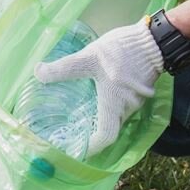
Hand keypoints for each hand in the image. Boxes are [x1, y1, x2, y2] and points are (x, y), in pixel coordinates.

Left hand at [34, 19, 163, 155]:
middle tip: (76, 128)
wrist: (152, 40)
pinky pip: (123, 104)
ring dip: (103, 116)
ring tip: (84, 110)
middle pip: (111, 127)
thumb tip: (38, 73)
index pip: (105, 136)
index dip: (93, 146)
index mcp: (114, 104)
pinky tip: (99, 94)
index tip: (79, 149)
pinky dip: (111, 105)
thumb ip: (64, 68)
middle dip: (95, 131)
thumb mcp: (88, 58)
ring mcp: (136, 100)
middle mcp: (127, 107)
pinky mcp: (140, 90)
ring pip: (118, 115)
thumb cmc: (121, 52)